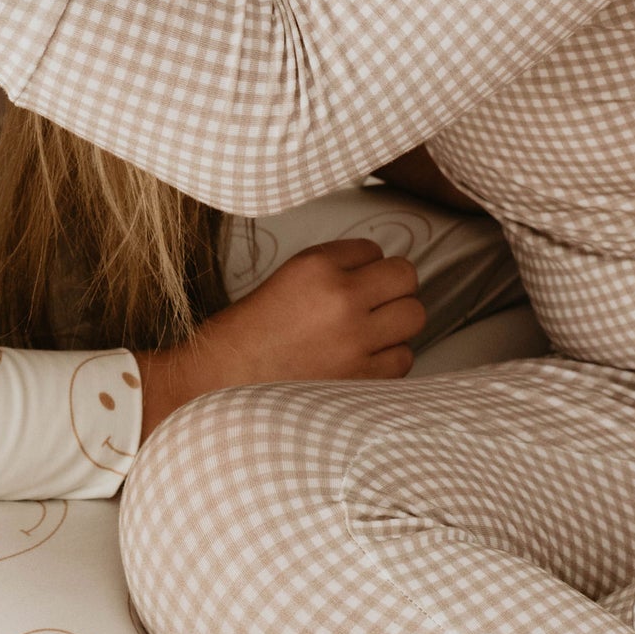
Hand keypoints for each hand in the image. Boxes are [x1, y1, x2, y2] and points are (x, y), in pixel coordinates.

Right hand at [137, 239, 425, 438]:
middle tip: (374, 304)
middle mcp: (341, 298)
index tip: (352, 283)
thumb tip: (377, 271)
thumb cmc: (249, 333)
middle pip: (406, 277)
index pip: (374, 249)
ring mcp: (355, 340)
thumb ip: (332, 270)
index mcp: (317, 266)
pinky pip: (404, 358)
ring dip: (396, 325)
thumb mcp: (287, 279)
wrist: (220, 383)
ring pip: (414, 316)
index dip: (365, 267)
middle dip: (393, 289)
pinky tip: (363, 362)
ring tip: (370, 335)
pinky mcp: (362, 379)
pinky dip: (389, 360)